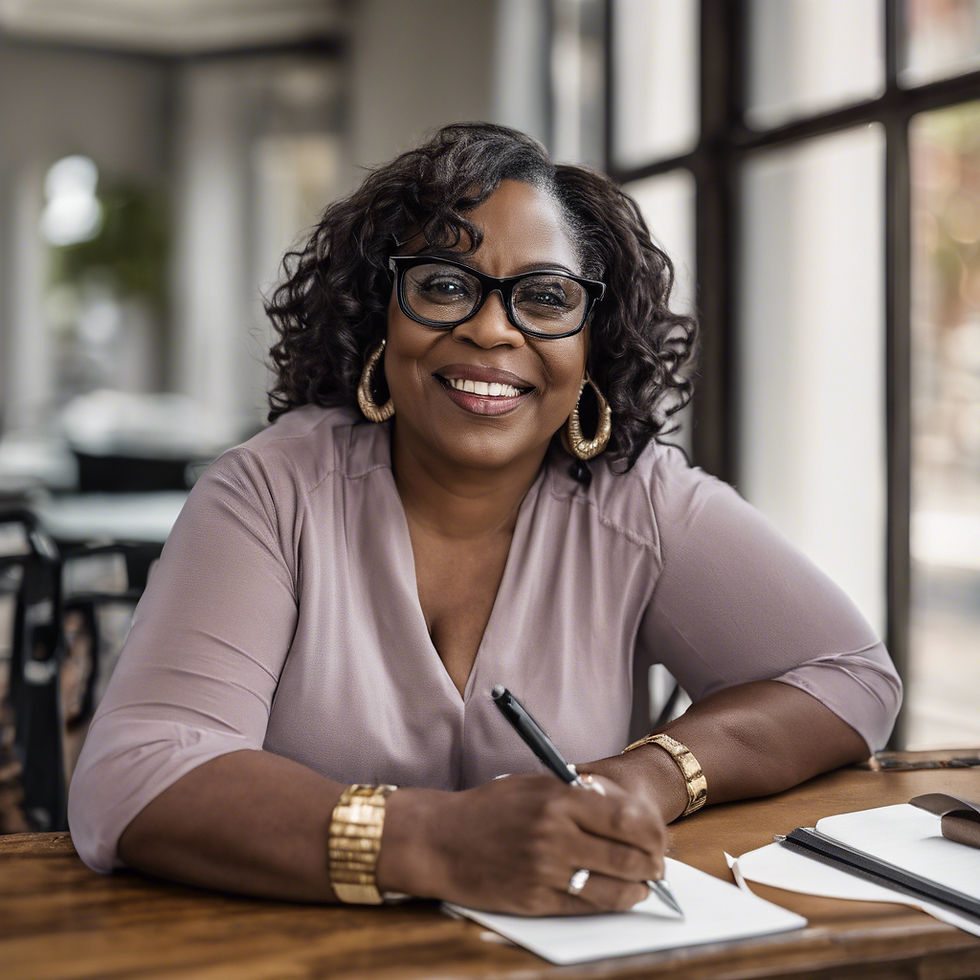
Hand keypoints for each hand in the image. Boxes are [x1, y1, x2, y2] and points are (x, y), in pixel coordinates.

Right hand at [379, 774, 666, 914]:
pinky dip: (613, 903)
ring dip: (639, 888)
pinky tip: (622, 896)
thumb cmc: (487, 808)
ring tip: (645, 883)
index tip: (660, 835)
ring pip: (614, 887)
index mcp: (558, 799)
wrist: (440, 839)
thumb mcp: (533, 784)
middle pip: (628, 855)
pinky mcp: (536, 900)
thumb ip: (575, 793)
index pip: (627, 818)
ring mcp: (546, 871)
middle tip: (659, 863)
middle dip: (653, 863)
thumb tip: (621, 809)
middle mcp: (555, 835)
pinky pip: (587, 906)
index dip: (653, 831)